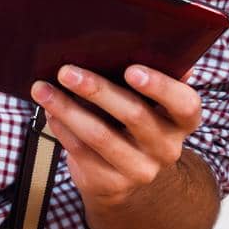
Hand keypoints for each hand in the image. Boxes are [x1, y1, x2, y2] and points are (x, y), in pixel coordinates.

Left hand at [30, 64, 200, 208]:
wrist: (129, 177)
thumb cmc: (137, 123)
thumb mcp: (151, 103)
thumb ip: (149, 78)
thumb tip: (141, 43)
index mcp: (183, 120)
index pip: (184, 103)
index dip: (160, 86)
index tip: (131, 70)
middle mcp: (168, 148)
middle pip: (134, 115)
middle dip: (97, 90)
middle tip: (67, 72)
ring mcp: (141, 169)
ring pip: (100, 135)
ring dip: (67, 109)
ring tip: (43, 89)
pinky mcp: (112, 184)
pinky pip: (82, 153)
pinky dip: (62, 129)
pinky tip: (50, 112)